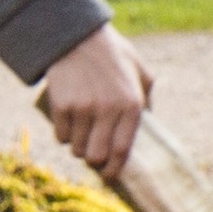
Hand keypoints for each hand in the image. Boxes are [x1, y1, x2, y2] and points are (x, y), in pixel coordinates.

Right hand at [37, 27, 153, 179]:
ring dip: (79, 148)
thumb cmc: (113, 53)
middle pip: (96, 157)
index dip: (115, 170)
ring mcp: (83, 109)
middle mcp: (108, 110)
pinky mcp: (62, 105)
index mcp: (132, 104)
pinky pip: (60, 136)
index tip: (111, 176)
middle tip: (93, 154)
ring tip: (82, 136)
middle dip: (94, 161)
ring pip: (77, 149)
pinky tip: (69, 125)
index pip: (122, 150)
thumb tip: (151, 123)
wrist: (77, 35)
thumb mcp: (140, 70)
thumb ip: (148, 97)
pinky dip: (63, 136)